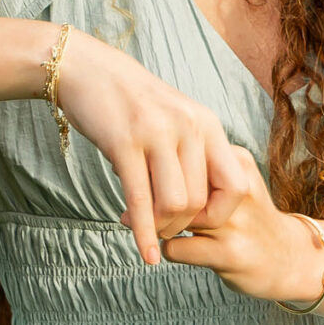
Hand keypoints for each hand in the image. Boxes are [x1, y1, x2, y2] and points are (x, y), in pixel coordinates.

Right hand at [50, 30, 259, 262]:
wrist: (88, 70)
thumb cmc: (130, 102)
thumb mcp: (175, 119)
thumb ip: (191, 153)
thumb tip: (199, 200)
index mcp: (207, 124)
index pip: (235, 185)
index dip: (220, 214)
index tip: (196, 222)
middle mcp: (189, 127)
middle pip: (201, 201)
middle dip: (182, 227)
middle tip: (162, 229)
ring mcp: (158, 134)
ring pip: (175, 204)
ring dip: (161, 228)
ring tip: (144, 229)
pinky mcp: (125, 143)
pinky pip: (140, 200)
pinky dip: (144, 233)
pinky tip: (144, 254)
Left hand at [160, 162, 323, 303]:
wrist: (289, 259)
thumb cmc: (247, 217)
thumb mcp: (229, 181)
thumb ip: (192, 172)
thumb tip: (130, 168)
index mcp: (237, 162)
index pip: (180, 154)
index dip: (158, 168)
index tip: (147, 179)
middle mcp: (239, 188)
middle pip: (173, 184)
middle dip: (152, 196)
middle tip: (150, 208)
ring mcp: (235, 222)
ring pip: (172, 216)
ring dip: (158, 223)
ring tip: (165, 227)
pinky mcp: (229, 253)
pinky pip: (174, 247)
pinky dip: (169, 249)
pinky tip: (181, 248)